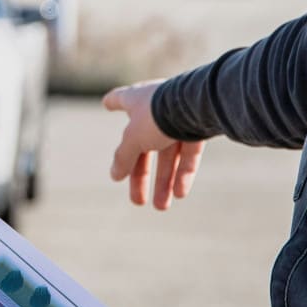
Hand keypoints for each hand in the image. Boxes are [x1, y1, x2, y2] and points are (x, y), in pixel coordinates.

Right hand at [103, 80, 204, 209]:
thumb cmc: (159, 115)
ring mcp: (179, 118)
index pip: (120, 100)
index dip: (113, 102)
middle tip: (137, 201)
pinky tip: (179, 194)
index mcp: (137, 101)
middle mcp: (157, 108)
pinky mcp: (199, 129)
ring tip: (161, 207)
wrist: (198, 106)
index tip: (106, 104)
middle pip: (144, 146)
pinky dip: (183, 174)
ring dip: (164, 182)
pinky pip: (188, 155)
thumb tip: (114, 174)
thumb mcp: (133, 139)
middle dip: (140, 176)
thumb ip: (124, 157)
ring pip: (169, 155)